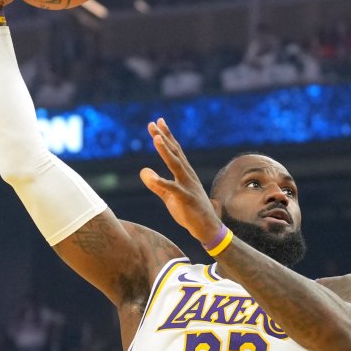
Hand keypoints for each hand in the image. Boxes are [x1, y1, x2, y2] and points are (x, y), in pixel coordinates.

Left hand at [140, 118, 223, 244]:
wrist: (207, 228)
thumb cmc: (189, 211)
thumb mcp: (169, 196)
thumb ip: (156, 184)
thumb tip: (143, 171)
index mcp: (184, 174)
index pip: (174, 151)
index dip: (166, 136)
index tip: (157, 122)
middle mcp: (187, 175)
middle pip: (174, 153)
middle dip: (164, 138)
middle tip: (154, 123)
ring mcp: (188, 186)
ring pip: (176, 165)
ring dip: (166, 151)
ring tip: (156, 139)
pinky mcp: (186, 198)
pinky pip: (173, 189)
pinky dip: (161, 182)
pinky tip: (151, 177)